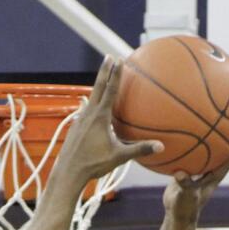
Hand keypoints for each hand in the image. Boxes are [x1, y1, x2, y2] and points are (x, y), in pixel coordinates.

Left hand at [52, 56, 162, 187]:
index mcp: (99, 117)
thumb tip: (161, 147)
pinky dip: (92, 103)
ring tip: (103, 78)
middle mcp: (88, 115)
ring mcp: (80, 120)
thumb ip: (139, 150)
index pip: (109, 90)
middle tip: (108, 56)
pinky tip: (93, 107)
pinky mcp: (75, 128)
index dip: (115, 74)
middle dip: (104, 71)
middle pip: (97, 87)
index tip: (118, 59)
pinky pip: (86, 111)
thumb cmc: (93, 165)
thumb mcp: (118, 157)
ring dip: (97, 86)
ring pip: (90, 98)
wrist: (68, 173)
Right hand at [161, 137, 228, 218]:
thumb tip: (180, 174)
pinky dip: (191, 142)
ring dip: (214, 134)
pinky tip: (184, 130)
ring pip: (211, 148)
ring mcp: (202, 169)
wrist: (176, 215)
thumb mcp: (185, 197)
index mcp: (216, 175)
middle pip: (227, 148)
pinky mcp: (190, 168)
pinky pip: (193, 152)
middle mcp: (212, 170)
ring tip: (215, 116)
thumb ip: (184, 185)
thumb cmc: (184, 207)